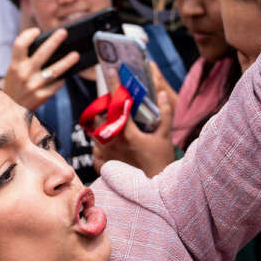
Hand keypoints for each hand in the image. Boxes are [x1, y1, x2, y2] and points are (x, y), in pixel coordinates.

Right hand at [2, 27, 81, 111]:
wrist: (9, 110)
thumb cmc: (14, 86)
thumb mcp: (13, 70)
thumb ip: (24, 59)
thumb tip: (48, 46)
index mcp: (15, 65)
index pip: (20, 44)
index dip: (28, 35)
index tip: (37, 30)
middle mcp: (24, 74)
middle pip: (42, 53)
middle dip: (54, 41)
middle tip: (64, 32)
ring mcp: (34, 86)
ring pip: (55, 70)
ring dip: (67, 62)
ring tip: (75, 55)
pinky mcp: (42, 96)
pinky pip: (57, 84)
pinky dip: (62, 79)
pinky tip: (66, 75)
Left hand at [92, 62, 176, 177]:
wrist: (154, 190)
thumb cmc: (161, 162)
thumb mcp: (165, 136)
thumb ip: (165, 114)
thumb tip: (161, 94)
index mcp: (128, 133)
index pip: (117, 103)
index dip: (115, 85)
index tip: (112, 71)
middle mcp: (112, 142)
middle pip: (99, 116)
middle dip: (103, 108)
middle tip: (112, 105)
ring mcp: (105, 154)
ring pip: (94, 132)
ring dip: (101, 127)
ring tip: (113, 128)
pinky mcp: (101, 164)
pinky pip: (95, 149)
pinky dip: (100, 145)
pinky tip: (112, 146)